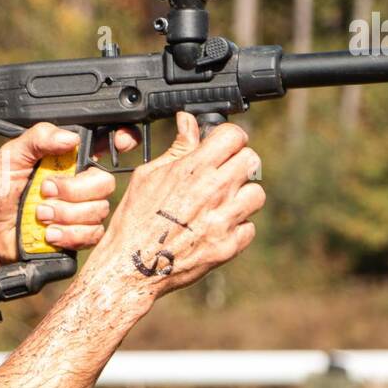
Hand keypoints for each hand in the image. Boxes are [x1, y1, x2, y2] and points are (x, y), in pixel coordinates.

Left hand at [0, 123, 135, 270]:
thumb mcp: (11, 157)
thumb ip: (37, 138)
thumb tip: (70, 138)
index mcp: (69, 158)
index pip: (106, 143)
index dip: (122, 139)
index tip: (120, 142)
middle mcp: (81, 183)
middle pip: (105, 181)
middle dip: (75, 189)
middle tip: (45, 190)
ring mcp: (82, 210)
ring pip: (99, 209)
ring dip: (65, 213)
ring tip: (40, 214)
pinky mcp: (81, 235)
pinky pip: (92, 234)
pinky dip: (69, 233)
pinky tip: (50, 233)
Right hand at [83, 112, 263, 308]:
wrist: (130, 266)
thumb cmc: (134, 219)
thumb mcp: (148, 176)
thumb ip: (177, 148)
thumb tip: (188, 121)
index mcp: (193, 170)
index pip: (233, 136)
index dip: (229, 137)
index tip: (223, 145)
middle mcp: (213, 192)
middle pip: (252, 160)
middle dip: (239, 162)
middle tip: (224, 173)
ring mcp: (223, 221)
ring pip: (257, 194)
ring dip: (242, 195)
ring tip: (223, 202)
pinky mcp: (228, 247)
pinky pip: (249, 228)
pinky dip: (237, 227)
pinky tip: (217, 227)